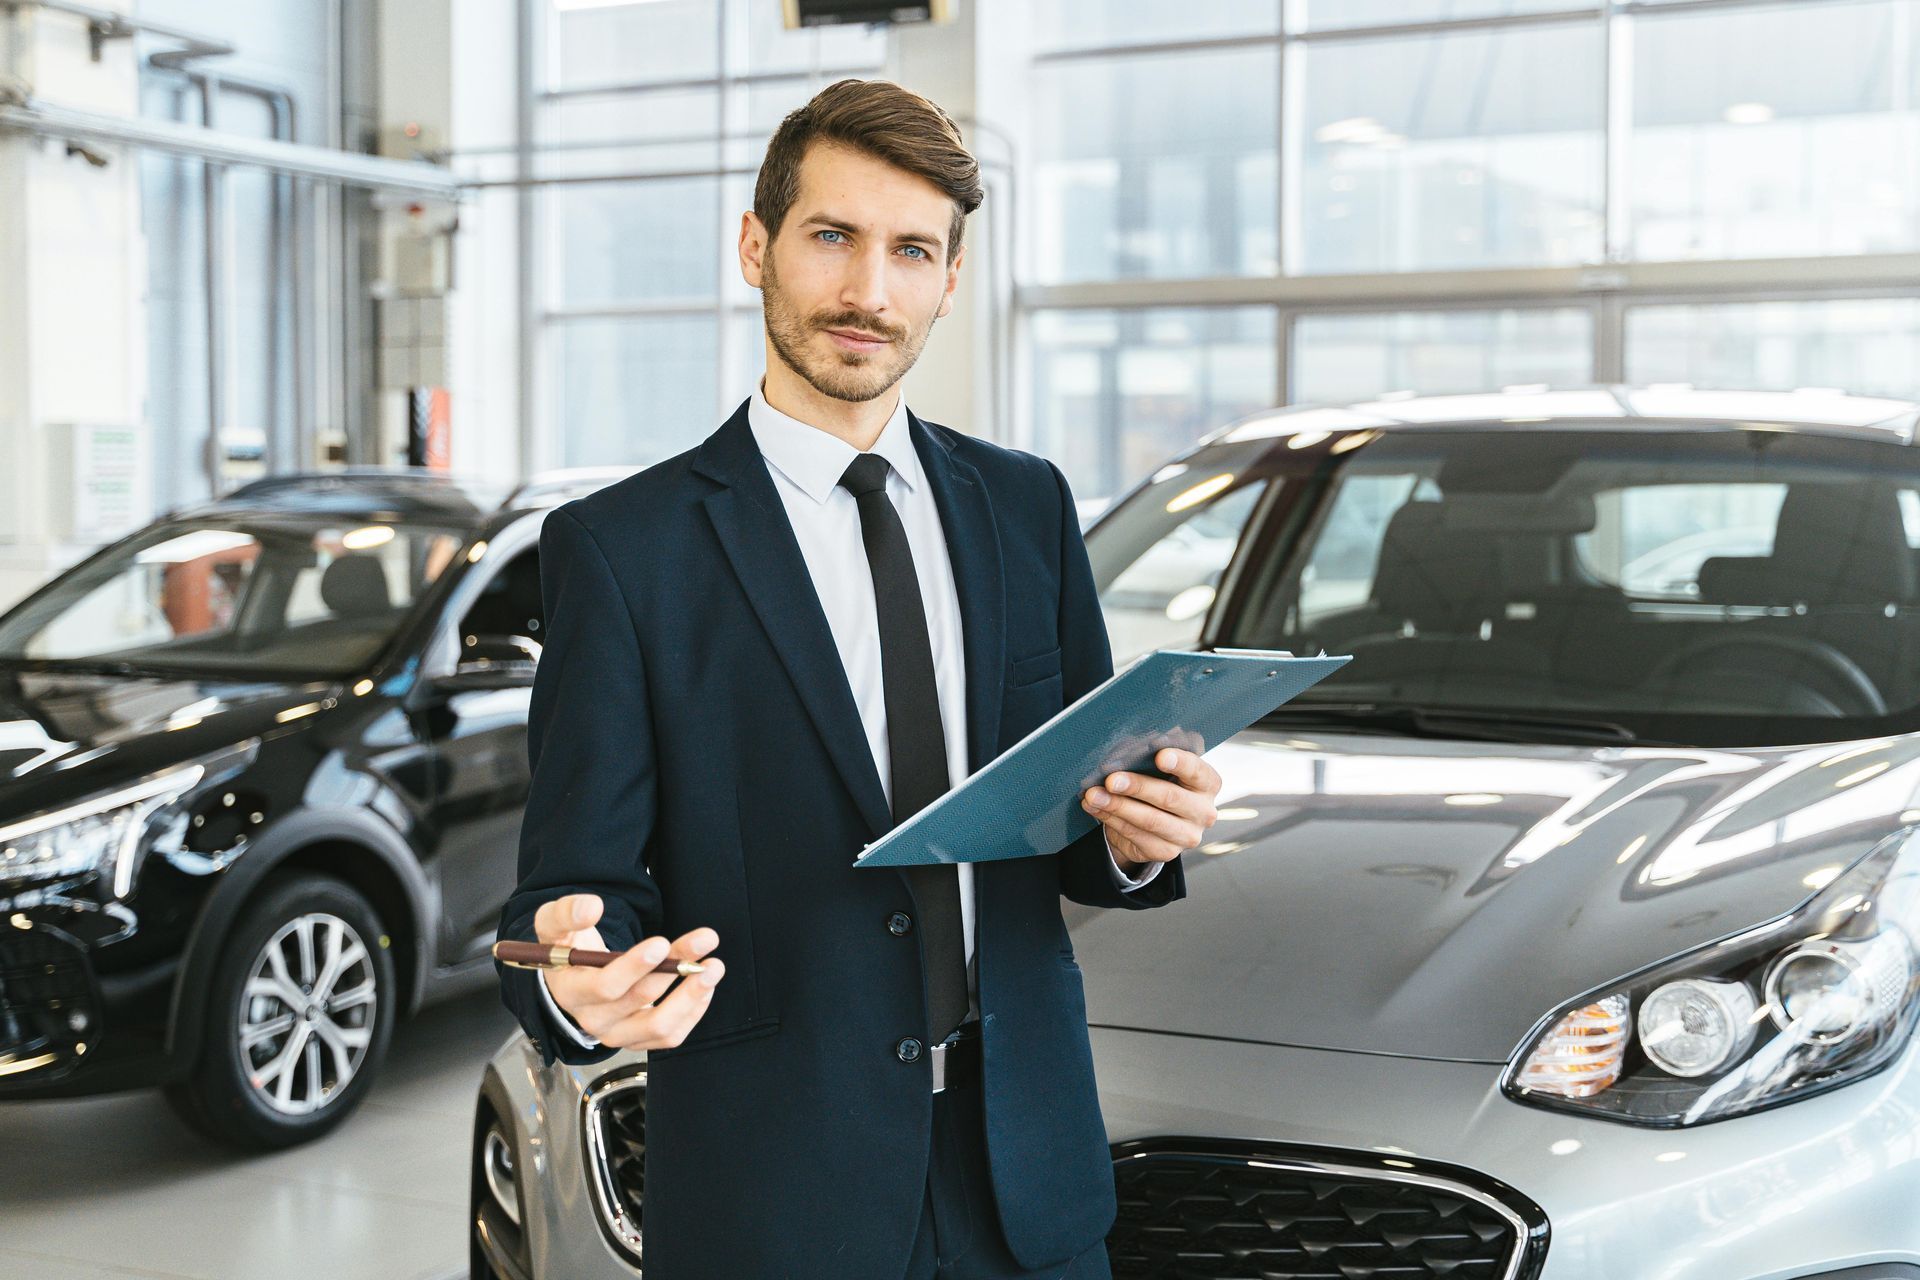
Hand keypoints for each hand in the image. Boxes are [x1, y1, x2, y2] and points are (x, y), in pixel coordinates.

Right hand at [533, 893, 725, 1050]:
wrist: (575, 976)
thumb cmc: (568, 946)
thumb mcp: (555, 924)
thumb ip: (567, 913)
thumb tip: (591, 907)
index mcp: (572, 992)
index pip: (604, 987)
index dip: (634, 966)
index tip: (661, 943)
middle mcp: (594, 1020)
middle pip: (639, 1001)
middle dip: (675, 969)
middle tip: (704, 941)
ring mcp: (618, 1034)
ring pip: (660, 1026)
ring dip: (692, 996)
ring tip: (714, 966)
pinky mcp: (639, 1040)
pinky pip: (670, 1036)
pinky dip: (693, 1010)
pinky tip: (704, 984)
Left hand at [1081, 746, 1220, 866]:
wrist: (1153, 817)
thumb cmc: (1158, 780)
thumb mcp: (1158, 764)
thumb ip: (1150, 754)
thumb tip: (1127, 751)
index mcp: (1208, 783)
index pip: (1198, 771)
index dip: (1180, 762)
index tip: (1159, 755)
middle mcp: (1204, 812)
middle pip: (1170, 797)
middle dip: (1138, 787)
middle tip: (1111, 779)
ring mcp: (1188, 836)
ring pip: (1150, 820)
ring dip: (1118, 806)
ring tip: (1094, 795)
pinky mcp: (1167, 852)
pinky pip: (1135, 835)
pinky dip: (1111, 819)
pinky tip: (1095, 807)